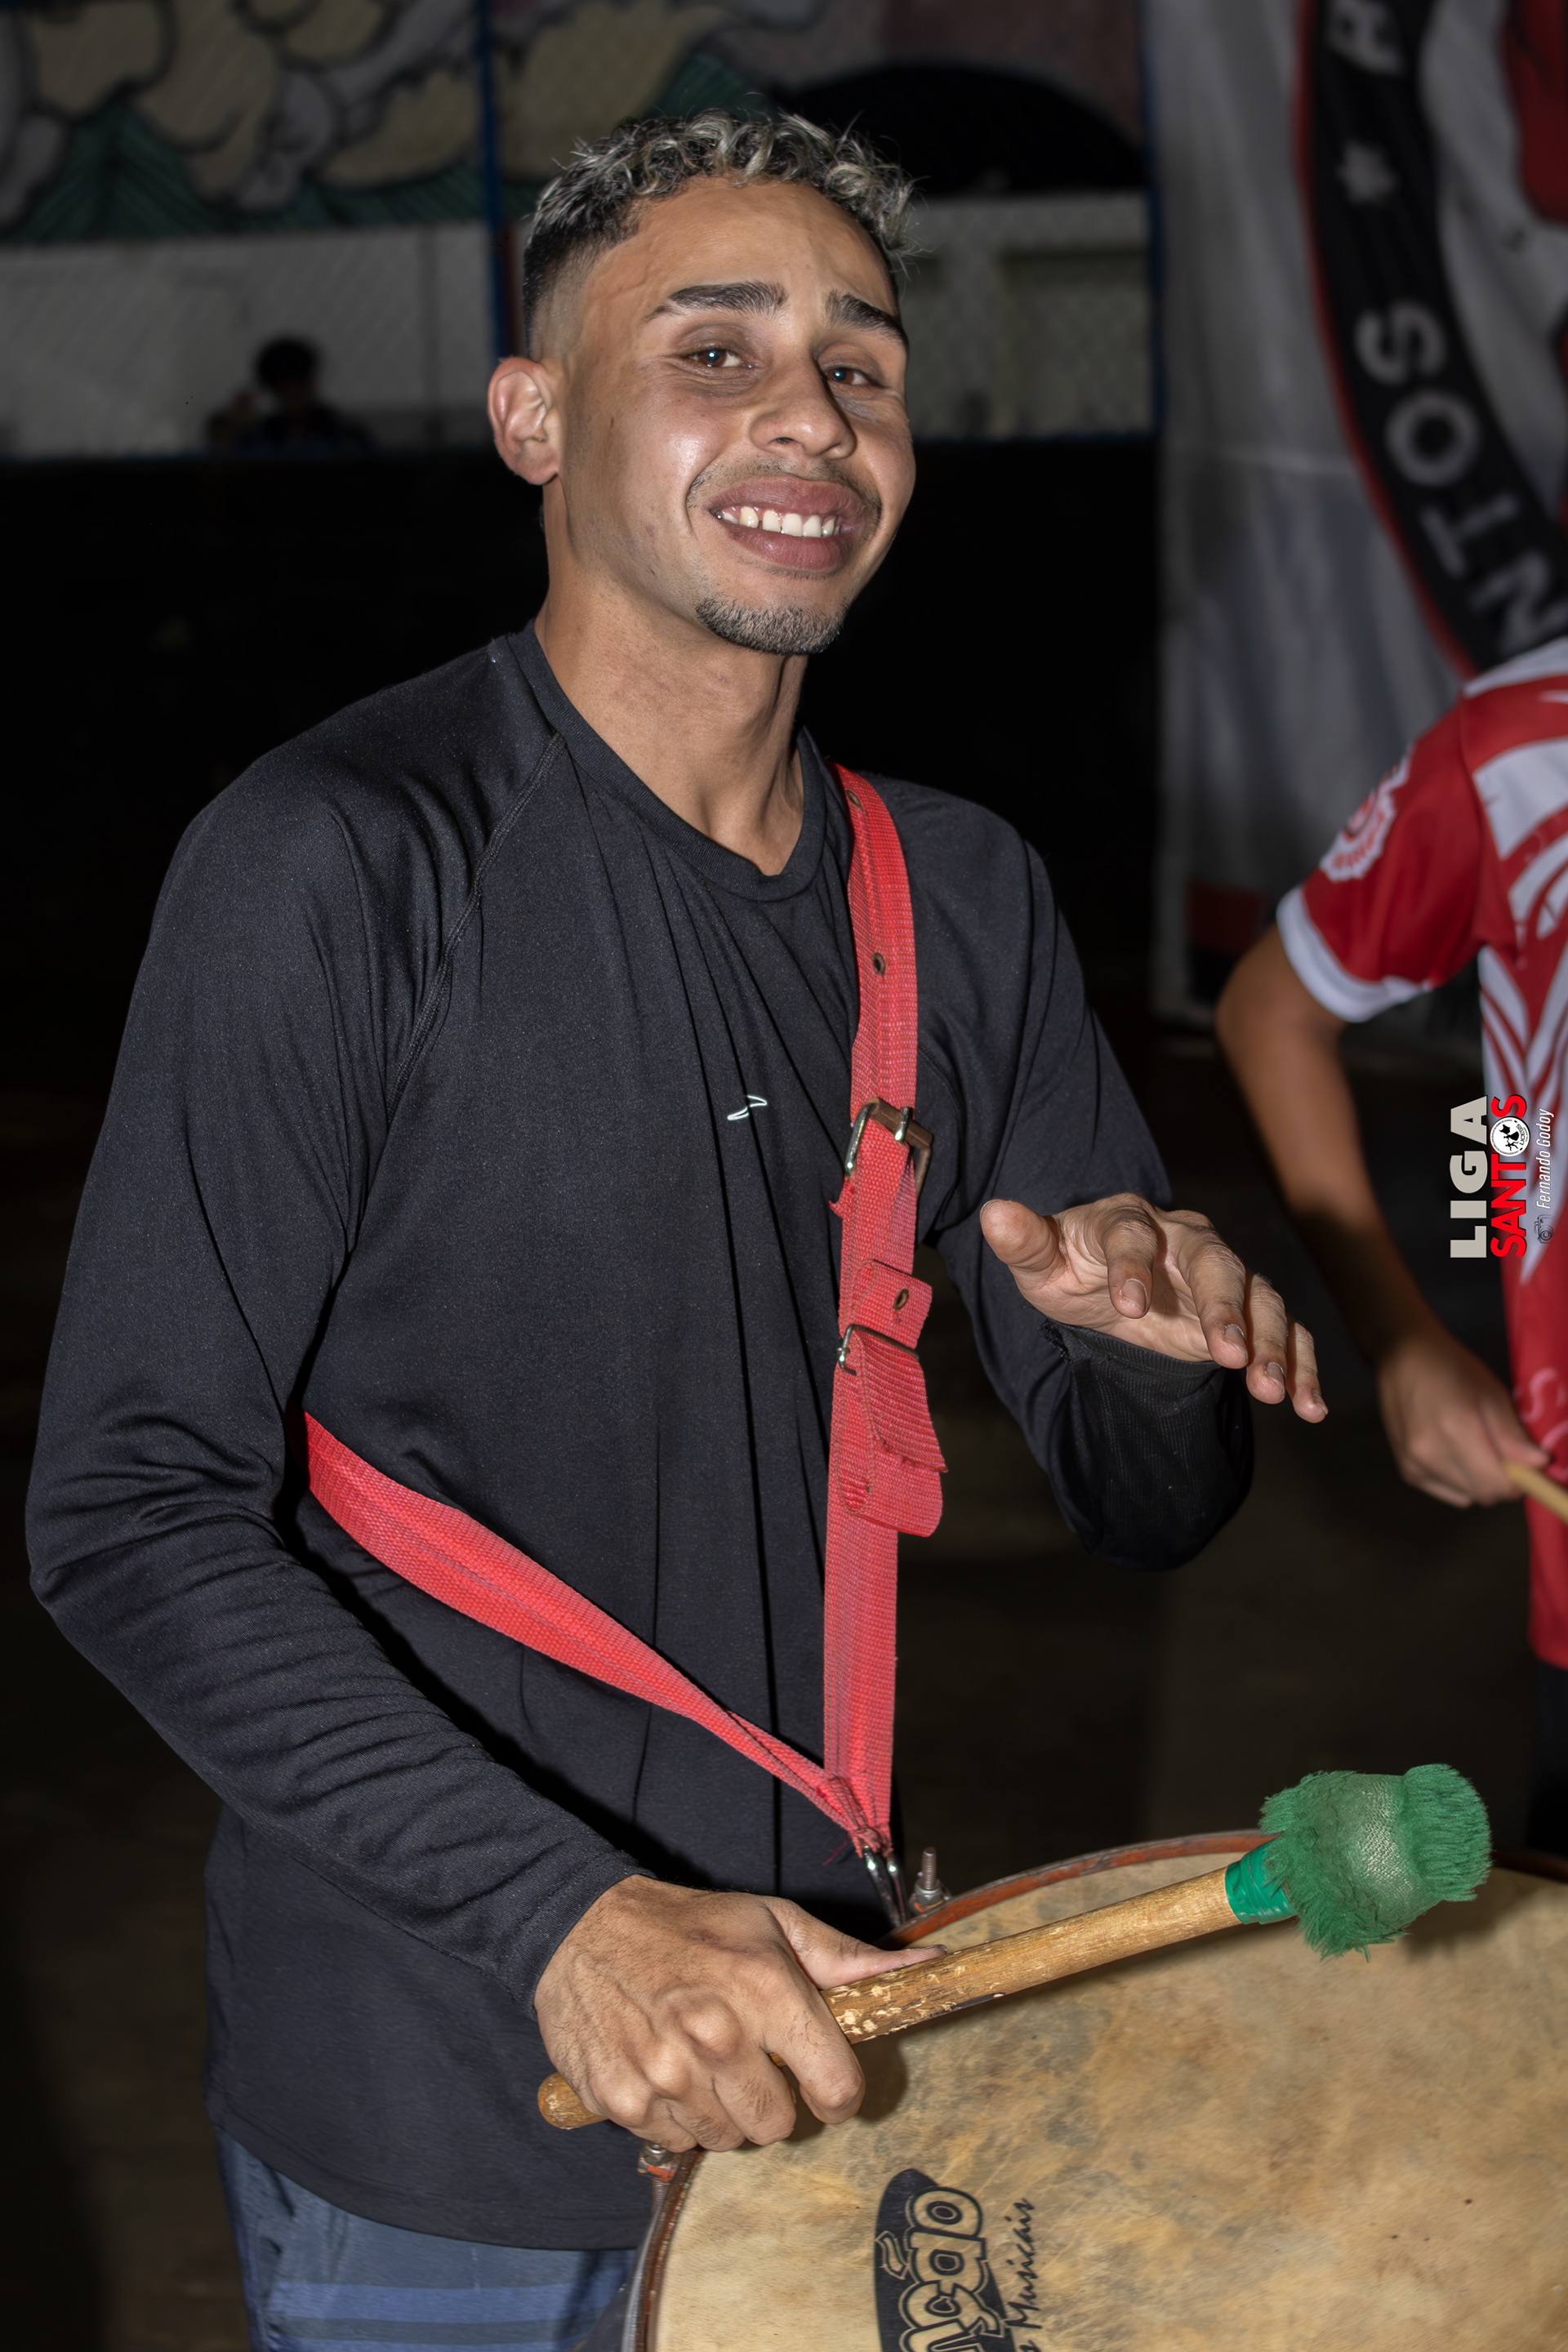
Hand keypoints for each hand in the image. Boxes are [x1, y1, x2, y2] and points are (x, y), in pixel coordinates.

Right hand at [533, 1877, 937, 2151]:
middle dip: (774, 2099)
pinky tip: (668, 2069)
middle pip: (780, 2126)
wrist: (582, 1927)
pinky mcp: (624, 2099)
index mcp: (766, 1991)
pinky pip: (677, 2142)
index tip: (822, 2078)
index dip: (836, 2090)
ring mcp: (667, 2074)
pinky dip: (678, 2117)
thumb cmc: (690, 1925)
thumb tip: (929, 1965)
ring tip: (705, 2060)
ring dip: (724, 2110)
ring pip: (728, 2140)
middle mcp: (718, 2037)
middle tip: (751, 2060)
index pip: (837, 2088)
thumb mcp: (774, 1923)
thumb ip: (849, 1961)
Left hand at [980, 1193, 1324, 1419]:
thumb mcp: (1041, 1264)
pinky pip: (1288, 1332)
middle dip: (1225, 1307)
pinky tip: (1308, 1408)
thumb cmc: (1072, 1269)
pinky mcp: (1249, 1312)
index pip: (1134, 1235)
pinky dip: (1302, 1366)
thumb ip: (1023, 1243)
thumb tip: (993, 1213)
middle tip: (1229, 1356)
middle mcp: (1186, 1239)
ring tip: (1273, 1393)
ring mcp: (1225, 1275)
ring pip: (1261, 1298)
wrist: (1110, 1289)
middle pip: (1215, 1262)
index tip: (1126, 1310)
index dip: (1132, 1268)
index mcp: (1130, 1220)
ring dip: (1272, 1344)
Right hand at [1376, 1324, 1549, 1504]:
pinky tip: (1453, 1453)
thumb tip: (1538, 1464)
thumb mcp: (1490, 1392)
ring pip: (1466, 1495)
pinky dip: (1458, 1482)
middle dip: (1501, 1481)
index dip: (1519, 1479)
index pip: (1497, 1484)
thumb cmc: (1451, 1368)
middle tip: (1502, 1454)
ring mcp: (1414, 1464)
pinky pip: (1446, 1492)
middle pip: (1483, 1494)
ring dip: (1478, 1481)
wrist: (1401, 1356)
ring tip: (1473, 1448)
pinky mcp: (1406, 1470)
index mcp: (1456, 1429)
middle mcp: (1430, 1454)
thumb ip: (1511, 1433)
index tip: (1525, 1463)